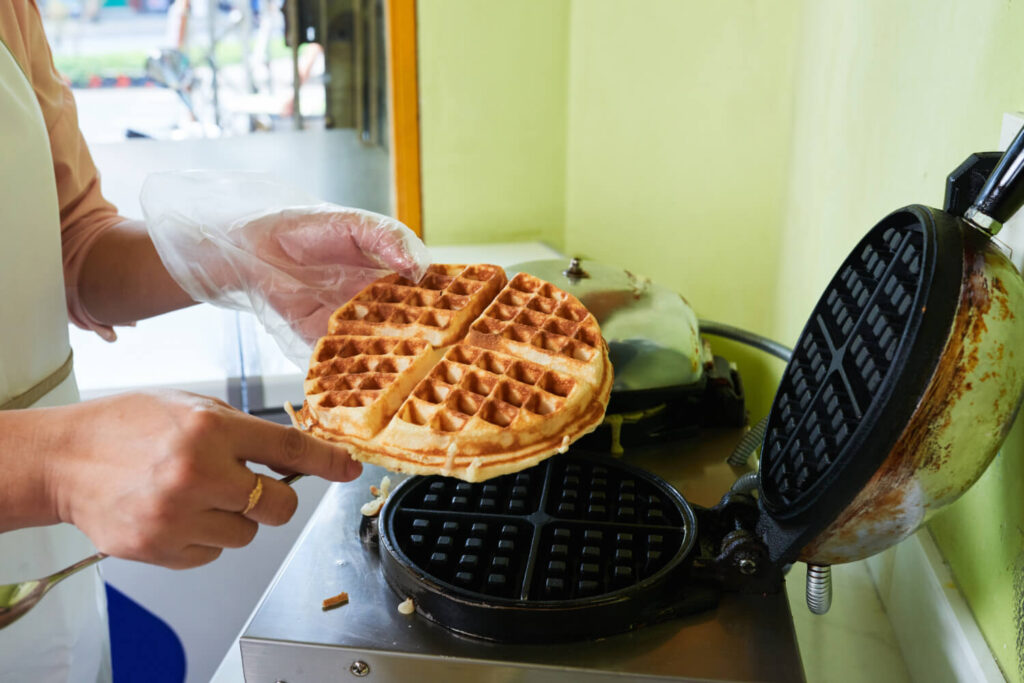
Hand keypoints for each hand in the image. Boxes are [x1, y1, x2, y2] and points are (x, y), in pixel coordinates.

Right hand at [47, 390, 361, 568]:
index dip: (327, 462)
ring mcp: (176, 517)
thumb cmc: (127, 427)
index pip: (288, 450)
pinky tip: (176, 513)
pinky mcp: (159, 549)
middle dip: (275, 499)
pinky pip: (212, 554)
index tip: (349, 470)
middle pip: (279, 506)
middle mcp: (196, 474)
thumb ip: (241, 431)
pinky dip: (204, 538)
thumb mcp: (191, 406)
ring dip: (234, 518)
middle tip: (250, 485)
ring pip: (246, 535)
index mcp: (209, 429)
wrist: (65, 460)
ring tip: (196, 495)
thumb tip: (292, 457)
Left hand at [142, 171, 430, 366]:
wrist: (250, 245)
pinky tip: (369, 394)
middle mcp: (376, 310)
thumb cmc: (305, 227)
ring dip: (396, 374)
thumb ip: (391, 239)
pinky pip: (341, 369)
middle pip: (410, 337)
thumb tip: (422, 267)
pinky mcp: (320, 347)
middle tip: (450, 367)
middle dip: (429, 354)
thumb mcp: (356, 224)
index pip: (430, 301)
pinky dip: (353, 383)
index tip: (473, 327)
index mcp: (392, 280)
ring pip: (381, 357)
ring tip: (416, 388)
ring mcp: (350, 331)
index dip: (453, 315)